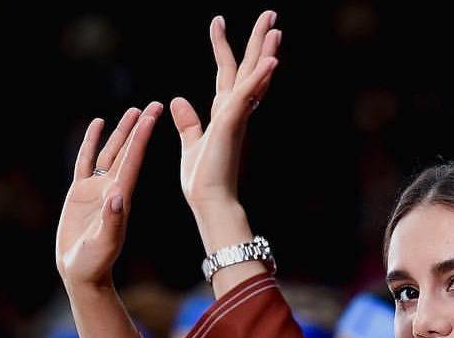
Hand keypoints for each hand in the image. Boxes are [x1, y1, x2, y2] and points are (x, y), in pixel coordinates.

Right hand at [56, 101, 162, 290]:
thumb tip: (117, 196)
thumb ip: (111, 221)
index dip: (143, 137)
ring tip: (132, 110)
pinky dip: (92, 142)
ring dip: (120, 132)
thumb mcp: (104, 243)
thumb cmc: (94, 262)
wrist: (81, 272)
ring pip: (110, 152)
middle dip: (140, 128)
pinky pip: (86, 160)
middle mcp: (113, 188)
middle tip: (154, 105)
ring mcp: (97, 188)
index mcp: (122, 196)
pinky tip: (97, 125)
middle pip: (128, 151)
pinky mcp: (80, 192)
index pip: (134, 160)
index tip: (154, 116)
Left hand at [169, 10, 281, 215]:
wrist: (210, 202)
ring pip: (253, 77)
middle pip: (248, 68)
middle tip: (269, 14)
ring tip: (274, 27)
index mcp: (224, 114)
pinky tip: (272, 61)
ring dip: (265, 52)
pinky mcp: (232, 124)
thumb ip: (189, 122)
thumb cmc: (203, 181)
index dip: (223, 47)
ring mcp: (236, 117)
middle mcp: (234, 112)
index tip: (217, 21)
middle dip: (258, 41)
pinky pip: (247, 96)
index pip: (226, 73)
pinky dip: (260, 79)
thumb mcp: (191, 144)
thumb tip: (178, 100)